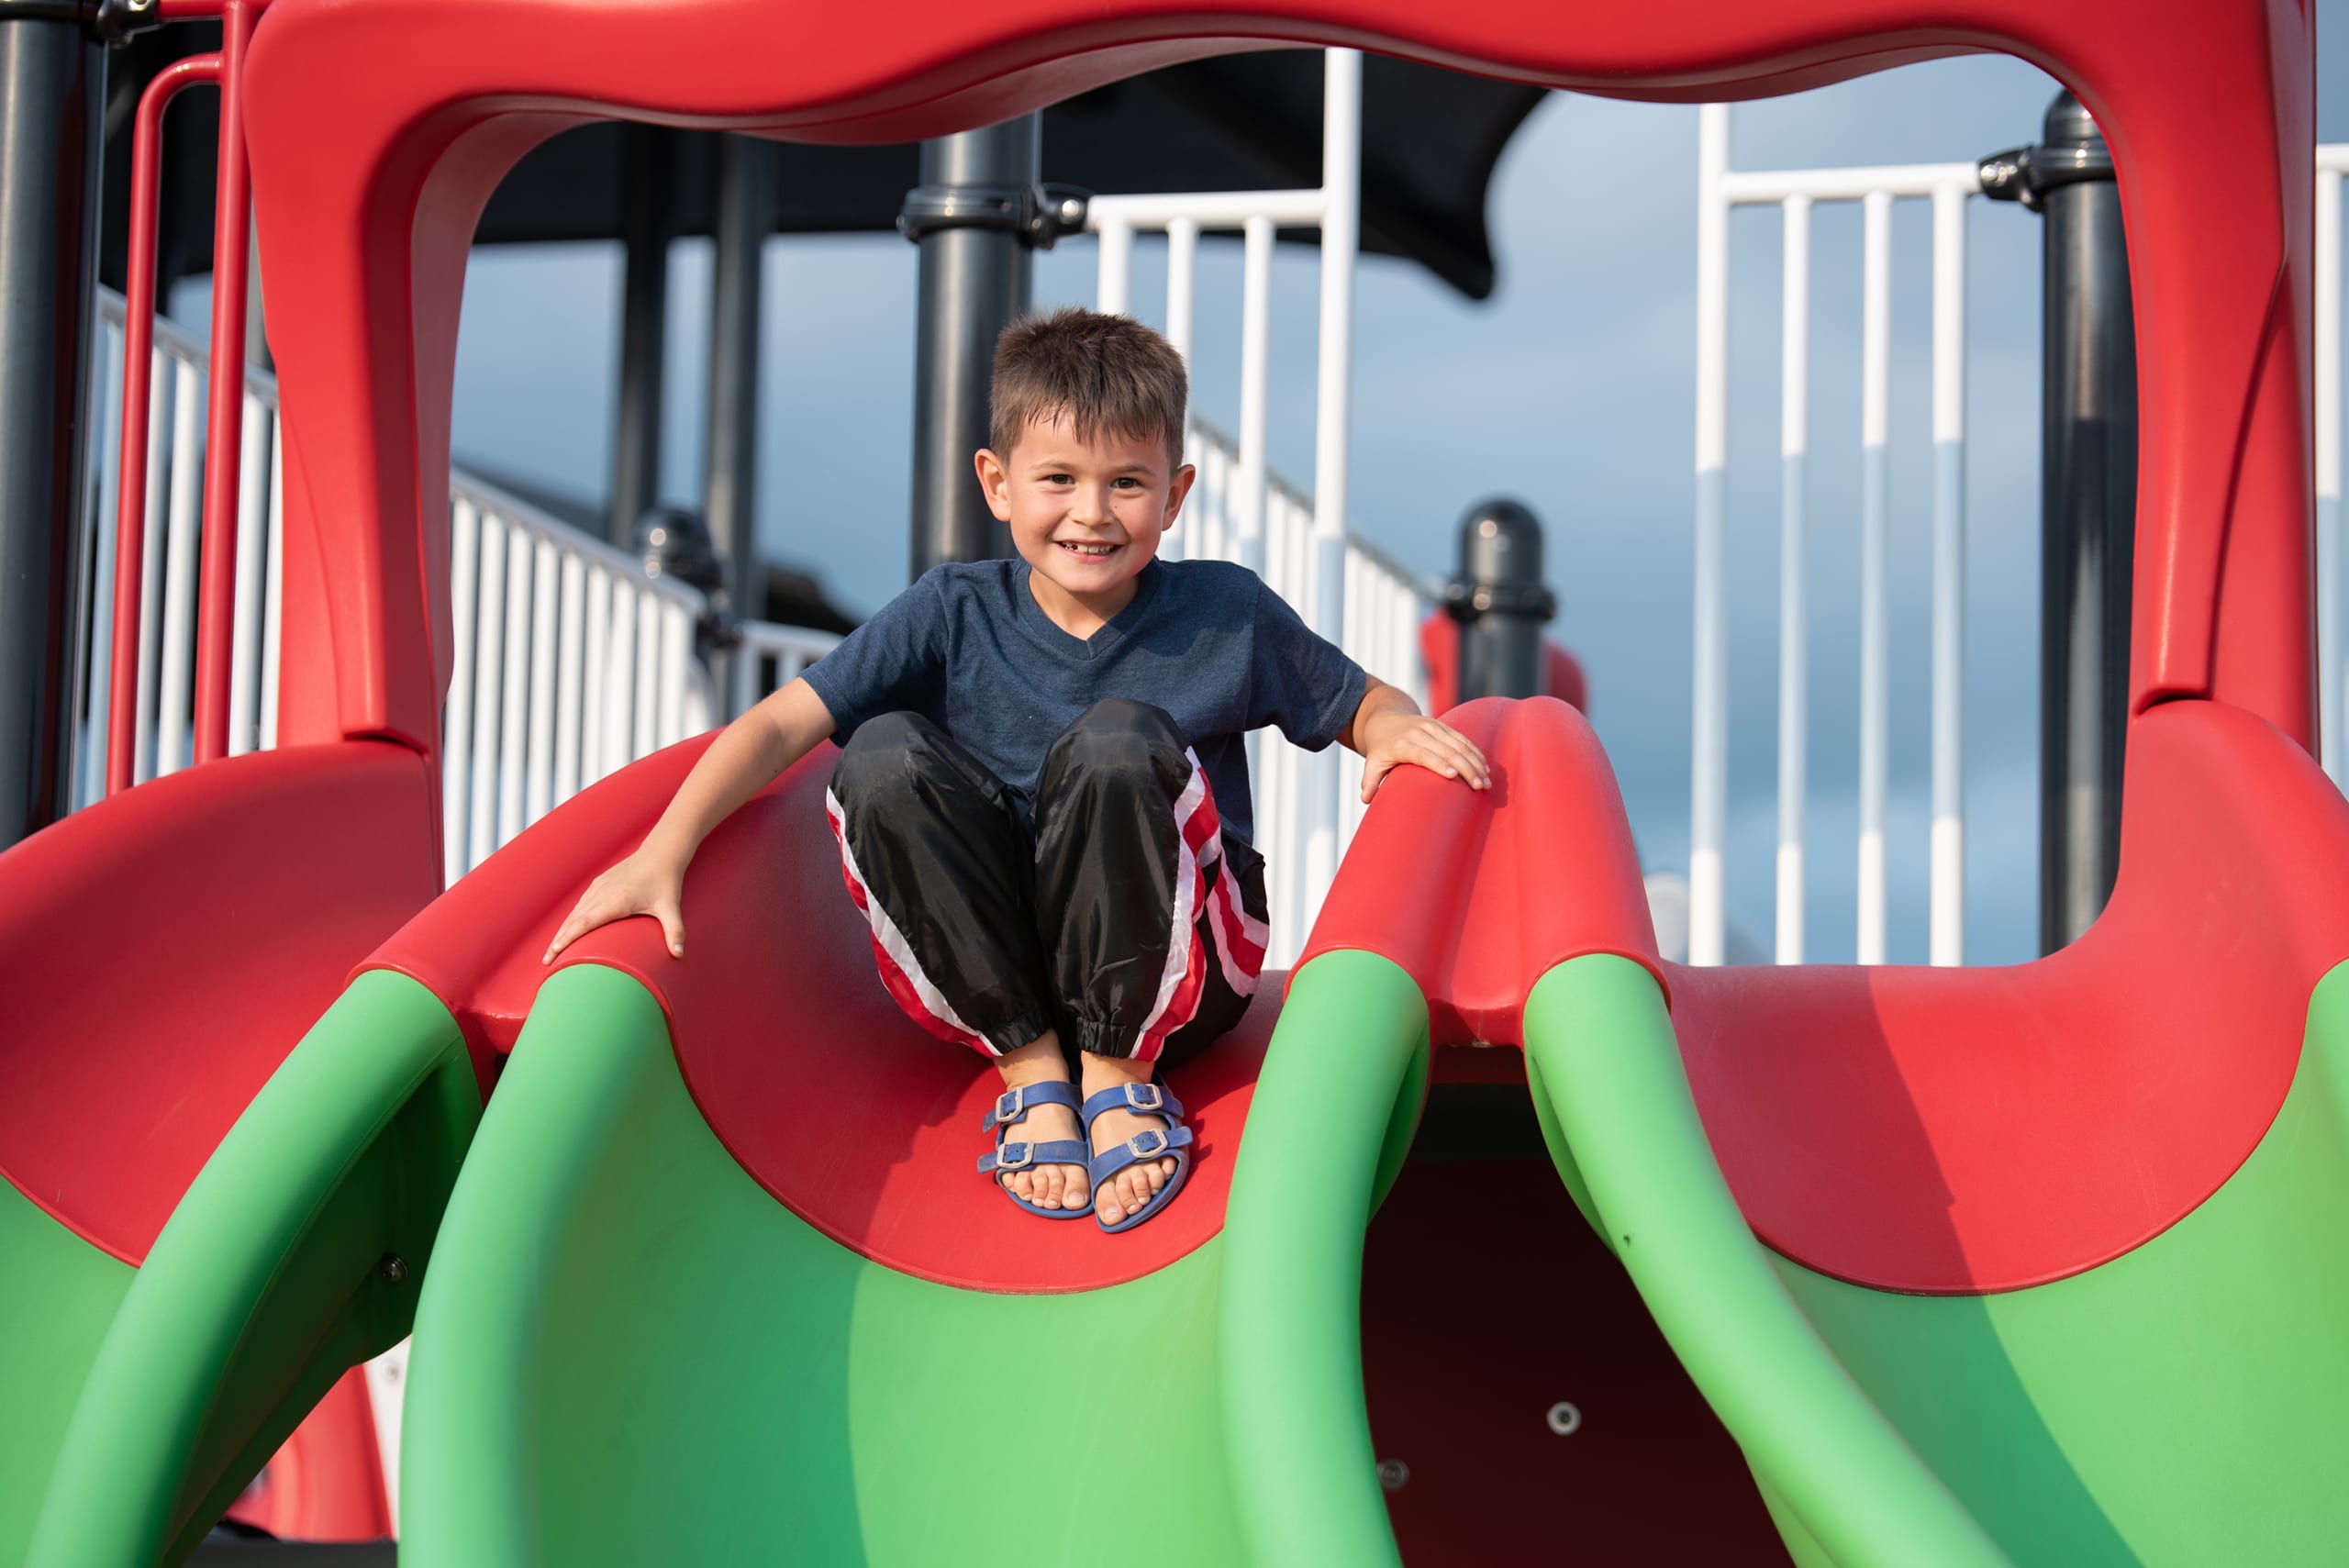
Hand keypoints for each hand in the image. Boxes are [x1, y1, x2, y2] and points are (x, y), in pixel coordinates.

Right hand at [543, 847, 687, 963]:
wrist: (661, 853)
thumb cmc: (666, 881)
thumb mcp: (671, 907)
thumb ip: (675, 932)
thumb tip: (679, 955)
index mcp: (615, 901)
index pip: (583, 923)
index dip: (566, 939)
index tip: (553, 953)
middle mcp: (602, 893)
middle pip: (573, 920)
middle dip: (558, 940)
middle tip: (546, 961)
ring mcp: (599, 887)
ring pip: (574, 912)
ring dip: (562, 930)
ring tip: (553, 950)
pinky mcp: (600, 883)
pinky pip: (581, 904)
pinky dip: (571, 918)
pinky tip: (568, 929)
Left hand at [1358, 712, 1490, 801]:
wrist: (1386, 719)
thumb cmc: (1380, 748)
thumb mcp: (1372, 762)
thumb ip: (1369, 781)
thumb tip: (1366, 799)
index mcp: (1403, 743)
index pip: (1423, 753)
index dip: (1438, 763)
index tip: (1453, 775)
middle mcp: (1420, 733)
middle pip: (1446, 750)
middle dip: (1466, 768)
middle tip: (1480, 786)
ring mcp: (1433, 726)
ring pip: (1459, 743)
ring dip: (1475, 762)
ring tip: (1487, 781)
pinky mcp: (1443, 725)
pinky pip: (1462, 738)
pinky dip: (1475, 752)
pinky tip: (1485, 767)